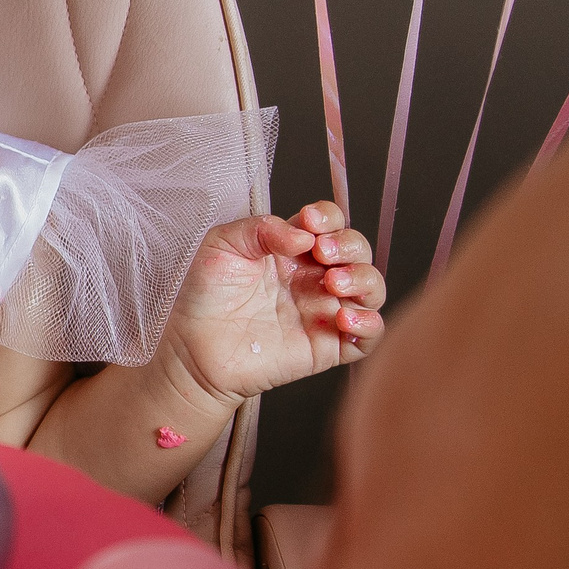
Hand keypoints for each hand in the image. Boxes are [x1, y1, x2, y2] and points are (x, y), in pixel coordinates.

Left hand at [165, 201, 384, 401]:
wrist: (196, 350)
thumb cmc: (206, 297)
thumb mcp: (223, 245)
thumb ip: (261, 228)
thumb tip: (303, 235)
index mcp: (294, 249)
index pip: (330, 223)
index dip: (328, 218)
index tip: (309, 221)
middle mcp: (315, 277)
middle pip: (358, 251)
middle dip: (349, 245)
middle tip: (322, 253)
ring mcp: (324, 310)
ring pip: (372, 289)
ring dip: (363, 279)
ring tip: (332, 284)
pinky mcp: (329, 345)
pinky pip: (370, 334)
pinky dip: (369, 324)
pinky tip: (343, 319)